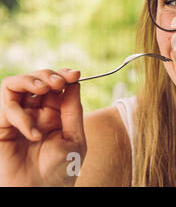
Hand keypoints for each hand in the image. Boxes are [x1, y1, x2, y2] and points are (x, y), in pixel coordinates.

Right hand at [0, 68, 86, 185]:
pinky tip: (34, 134)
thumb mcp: (75, 138)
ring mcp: (18, 117)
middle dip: (48, 74)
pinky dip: (21, 115)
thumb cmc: (60, 170)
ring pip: (15, 84)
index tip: (75, 74)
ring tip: (45, 89)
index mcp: (55, 113)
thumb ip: (73, 110)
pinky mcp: (1, 127)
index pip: (57, 84)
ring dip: (30, 80)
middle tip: (59, 82)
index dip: (65, 74)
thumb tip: (75, 81)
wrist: (40, 192)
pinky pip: (6, 108)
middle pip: (36, 79)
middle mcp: (36, 112)